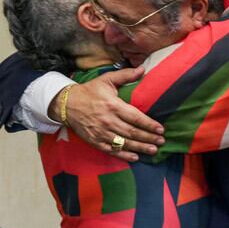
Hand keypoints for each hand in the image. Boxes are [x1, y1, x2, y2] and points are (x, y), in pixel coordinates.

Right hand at [50, 67, 164, 161]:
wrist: (67, 104)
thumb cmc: (90, 91)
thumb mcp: (107, 79)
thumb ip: (125, 75)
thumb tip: (142, 69)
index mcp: (113, 105)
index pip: (135, 117)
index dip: (149, 124)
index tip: (161, 129)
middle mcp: (108, 121)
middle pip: (132, 132)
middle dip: (148, 138)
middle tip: (161, 141)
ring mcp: (101, 133)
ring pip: (124, 143)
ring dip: (140, 148)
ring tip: (153, 150)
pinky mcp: (95, 141)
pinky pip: (111, 150)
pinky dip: (123, 155)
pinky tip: (134, 157)